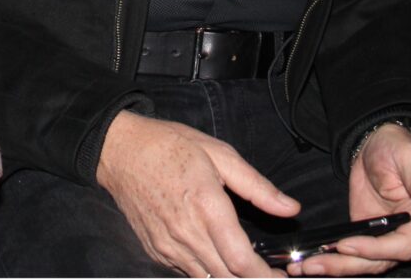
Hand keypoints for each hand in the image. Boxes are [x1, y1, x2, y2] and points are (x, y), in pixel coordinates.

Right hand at [96, 111, 298, 277]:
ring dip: (229, 278)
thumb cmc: (170, 146)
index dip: (264, 276)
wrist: (120, 151)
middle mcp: (187, 234)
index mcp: (207, 208)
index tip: (279, 275)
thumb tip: (291, 208)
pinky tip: (218, 259)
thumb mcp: (219, 154)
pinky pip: (187, 272)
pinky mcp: (156, 251)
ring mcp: (168, 247)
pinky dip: (207, 272)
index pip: (241, 262)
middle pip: (227, 278)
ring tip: (247, 270)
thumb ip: (257, 186)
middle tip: (270, 273)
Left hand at [289, 124, 410, 275]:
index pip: (402, 246)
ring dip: (334, 266)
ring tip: (302, 267)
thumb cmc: (400, 147)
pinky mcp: (367, 235)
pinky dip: (332, 258)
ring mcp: (385, 238)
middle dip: (346, 265)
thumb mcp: (410, 160)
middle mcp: (407, 235)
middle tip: (313, 265)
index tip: (346, 244)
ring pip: (363, 262)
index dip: (375, 249)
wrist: (380, 143)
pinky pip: (352, 253)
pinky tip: (309, 260)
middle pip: (378, 261)